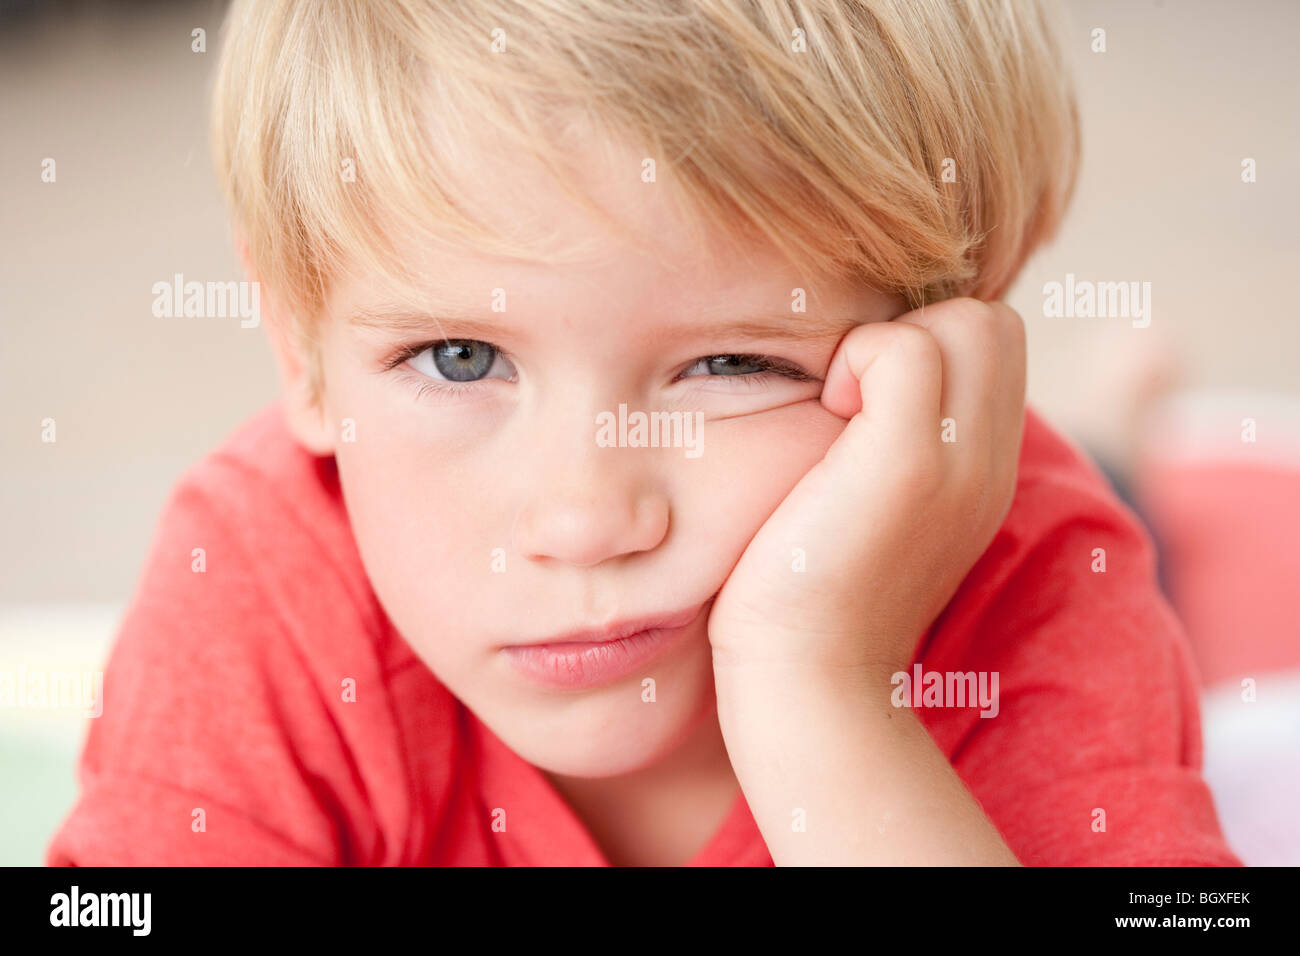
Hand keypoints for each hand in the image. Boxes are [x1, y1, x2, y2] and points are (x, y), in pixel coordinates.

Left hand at [707, 297, 1026, 679]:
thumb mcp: (870, 514)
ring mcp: (961, 464)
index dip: (927, 346)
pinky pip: (906, 348)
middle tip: (853, 397)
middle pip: (991, 324)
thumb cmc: (808, 597)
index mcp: (984, 474)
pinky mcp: (909, 467)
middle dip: (916, 333)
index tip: (863, 400)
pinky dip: (859, 356)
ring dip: (888, 343)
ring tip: (841, 407)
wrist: (807, 683)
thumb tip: (855, 388)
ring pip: (966, 323)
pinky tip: (827, 414)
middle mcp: (991, 465)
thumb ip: (890, 450)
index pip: (994, 348)